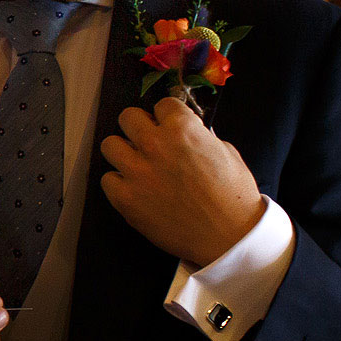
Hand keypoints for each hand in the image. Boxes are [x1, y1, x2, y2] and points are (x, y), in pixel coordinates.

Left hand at [99, 97, 265, 267]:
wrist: (228, 236)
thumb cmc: (233, 196)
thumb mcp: (225, 151)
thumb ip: (198, 137)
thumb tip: (184, 132)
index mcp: (182, 128)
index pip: (162, 104)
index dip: (168, 117)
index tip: (169, 126)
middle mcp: (155, 145)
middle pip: (128, 117)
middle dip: (140, 126)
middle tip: (148, 141)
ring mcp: (137, 172)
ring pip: (110, 145)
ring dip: (123, 152)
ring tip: (137, 164)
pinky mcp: (126, 198)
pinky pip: (107, 179)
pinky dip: (119, 183)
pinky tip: (135, 189)